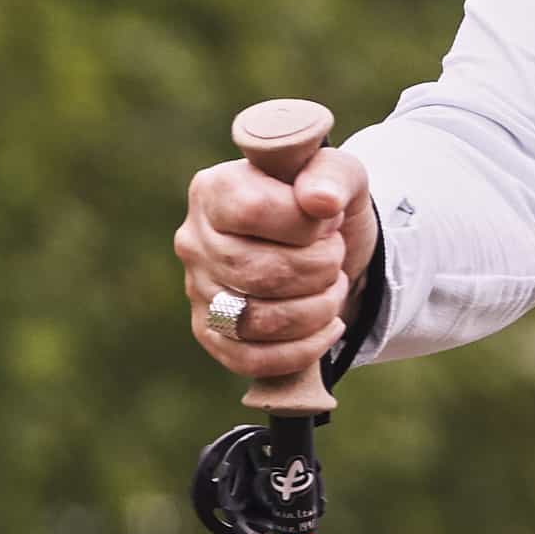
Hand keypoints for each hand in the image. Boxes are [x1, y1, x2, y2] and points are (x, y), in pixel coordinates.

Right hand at [176, 146, 377, 392]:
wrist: (327, 247)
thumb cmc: (325, 204)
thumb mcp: (340, 175)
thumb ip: (331, 175)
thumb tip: (320, 202)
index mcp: (214, 190)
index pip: (253, 212)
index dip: (306, 224)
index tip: (329, 221)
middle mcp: (194, 240)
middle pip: (256, 272)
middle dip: (319, 269)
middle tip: (335, 257)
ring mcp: (197, 290)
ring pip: (256, 320)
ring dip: (317, 309)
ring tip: (333, 287)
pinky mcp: (210, 332)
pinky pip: (250, 359)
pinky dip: (303, 348)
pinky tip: (329, 325)